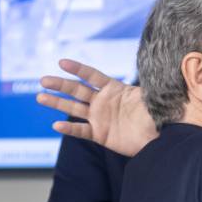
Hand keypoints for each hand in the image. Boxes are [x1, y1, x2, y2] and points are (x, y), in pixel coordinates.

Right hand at [36, 59, 157, 155]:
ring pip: (74, 108)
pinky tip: (56, 126)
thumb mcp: (152, 96)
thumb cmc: (159, 114)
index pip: (92, 75)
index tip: (62, 62)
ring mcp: (100, 117)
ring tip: (40, 97)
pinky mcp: (100, 134)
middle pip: (77, 90)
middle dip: (60, 84)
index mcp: (114, 89)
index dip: (78, 69)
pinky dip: (70, 129)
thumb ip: (145, 84)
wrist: (160, 138)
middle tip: (44, 80)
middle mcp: (103, 101)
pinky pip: (81, 130)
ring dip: (57, 103)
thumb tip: (151, 69)